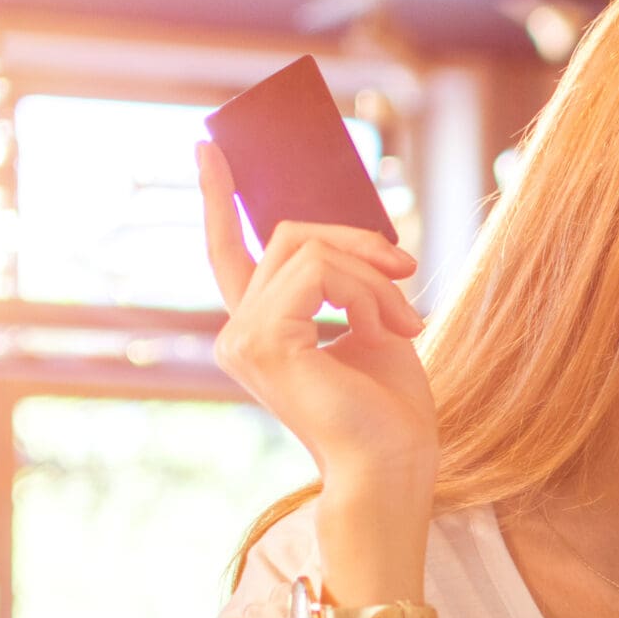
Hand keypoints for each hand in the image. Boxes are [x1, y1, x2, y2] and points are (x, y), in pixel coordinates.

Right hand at [201, 141, 436, 508]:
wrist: (394, 468)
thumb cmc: (392, 413)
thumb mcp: (373, 326)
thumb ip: (349, 282)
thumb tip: (357, 237)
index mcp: (261, 331)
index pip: (229, 254)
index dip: (218, 199)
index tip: (209, 149)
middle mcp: (239, 333)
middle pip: (294, 236)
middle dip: (361, 246)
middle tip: (409, 276)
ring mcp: (243, 337)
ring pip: (312, 249)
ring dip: (374, 277)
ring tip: (408, 322)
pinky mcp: (263, 339)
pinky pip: (320, 271)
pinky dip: (366, 292)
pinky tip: (385, 331)